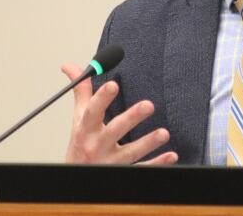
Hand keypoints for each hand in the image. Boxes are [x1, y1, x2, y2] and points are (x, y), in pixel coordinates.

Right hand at [61, 63, 177, 164]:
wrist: (77, 177)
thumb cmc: (82, 144)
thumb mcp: (79, 118)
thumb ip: (81, 92)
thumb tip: (71, 66)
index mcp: (87, 129)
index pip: (93, 111)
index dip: (102, 98)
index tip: (113, 84)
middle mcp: (98, 145)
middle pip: (114, 130)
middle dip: (131, 118)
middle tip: (149, 105)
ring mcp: (111, 161)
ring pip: (130, 152)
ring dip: (148, 143)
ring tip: (164, 133)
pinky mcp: (122, 172)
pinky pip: (141, 169)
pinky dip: (157, 164)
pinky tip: (171, 156)